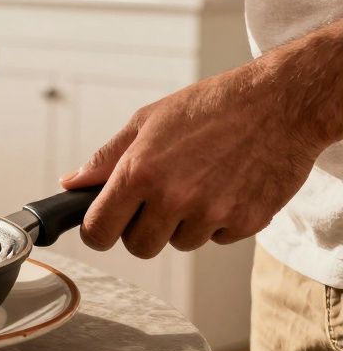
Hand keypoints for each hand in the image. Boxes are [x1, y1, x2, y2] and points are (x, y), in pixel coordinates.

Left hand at [60, 59, 323, 257]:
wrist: (280, 104)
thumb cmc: (212, 106)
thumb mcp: (147, 121)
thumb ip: (106, 158)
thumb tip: (71, 182)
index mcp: (140, 172)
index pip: (99, 230)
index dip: (97, 231)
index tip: (104, 224)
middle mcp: (173, 198)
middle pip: (139, 247)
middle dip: (141, 230)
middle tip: (156, 201)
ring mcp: (211, 213)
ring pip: (180, 244)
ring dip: (183, 224)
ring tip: (198, 183)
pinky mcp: (245, 223)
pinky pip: (217, 238)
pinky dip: (218, 221)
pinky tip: (226, 187)